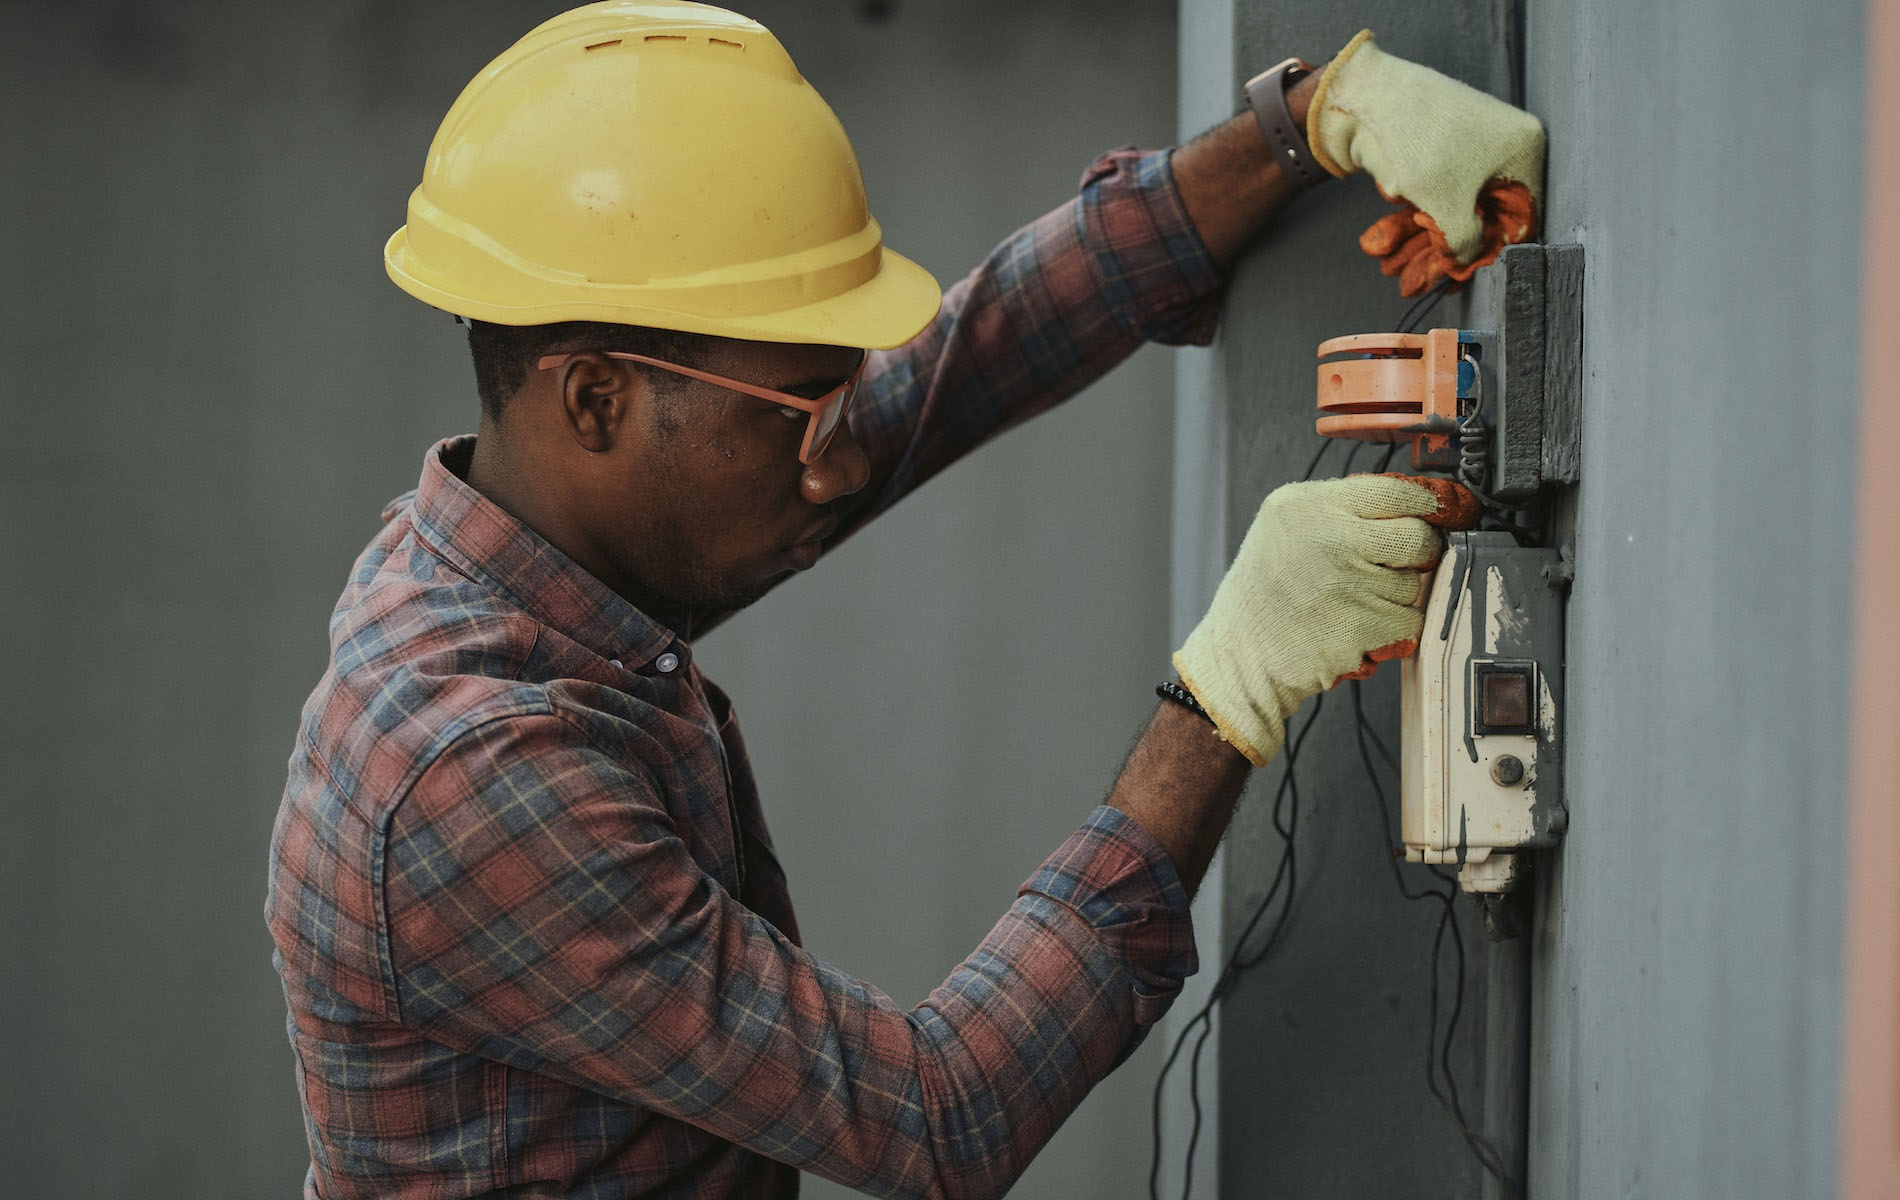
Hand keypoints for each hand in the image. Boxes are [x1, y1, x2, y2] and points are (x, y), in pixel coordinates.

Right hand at [1172, 475, 1476, 765]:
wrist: (1240, 654)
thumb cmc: (1264, 593)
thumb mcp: (1285, 525)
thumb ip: (1342, 507)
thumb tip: (1415, 503)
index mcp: (1308, 505)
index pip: (1396, 490)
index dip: (1430, 503)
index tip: (1445, 511)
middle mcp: (1330, 538)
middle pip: (1418, 536)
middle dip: (1418, 553)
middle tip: (1396, 565)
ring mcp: (1349, 583)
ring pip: (1416, 583)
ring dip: (1399, 595)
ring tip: (1357, 601)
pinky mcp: (1363, 626)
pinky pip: (1411, 620)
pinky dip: (1395, 628)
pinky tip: (1362, 626)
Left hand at [1307, 30, 1544, 292]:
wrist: (1366, 95)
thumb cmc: (1418, 142)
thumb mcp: (1448, 207)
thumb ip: (1465, 243)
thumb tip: (1466, 261)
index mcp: (1524, 149)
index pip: (1522, 216)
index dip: (1491, 251)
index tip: (1462, 276)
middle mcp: (1503, 144)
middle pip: (1481, 213)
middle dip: (1445, 249)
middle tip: (1420, 281)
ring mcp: (1469, 144)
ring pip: (1450, 206)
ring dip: (1420, 241)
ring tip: (1393, 269)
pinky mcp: (1437, 148)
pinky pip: (1431, 191)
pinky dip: (1409, 218)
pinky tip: (1385, 247)